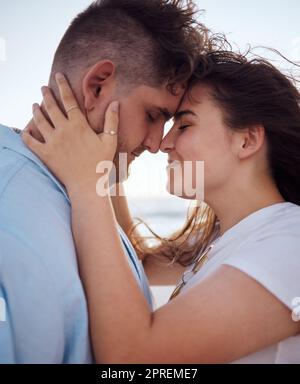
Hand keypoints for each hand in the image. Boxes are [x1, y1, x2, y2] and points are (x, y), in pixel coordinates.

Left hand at [23, 73, 118, 194]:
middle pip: (51, 107)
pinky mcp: (45, 154)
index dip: (62, 85)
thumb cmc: (101, 163)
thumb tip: (116, 103)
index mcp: (78, 125)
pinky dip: (26, 135)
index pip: (68, 99)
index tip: (58, 75)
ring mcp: (52, 142)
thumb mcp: (110, 140)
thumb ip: (112, 121)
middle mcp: (63, 130)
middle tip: (43, 87)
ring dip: (35, 111)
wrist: (87, 184)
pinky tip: (25, 130)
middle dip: (46, 95)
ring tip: (34, 105)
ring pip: (39, 121)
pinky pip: (30, 142)